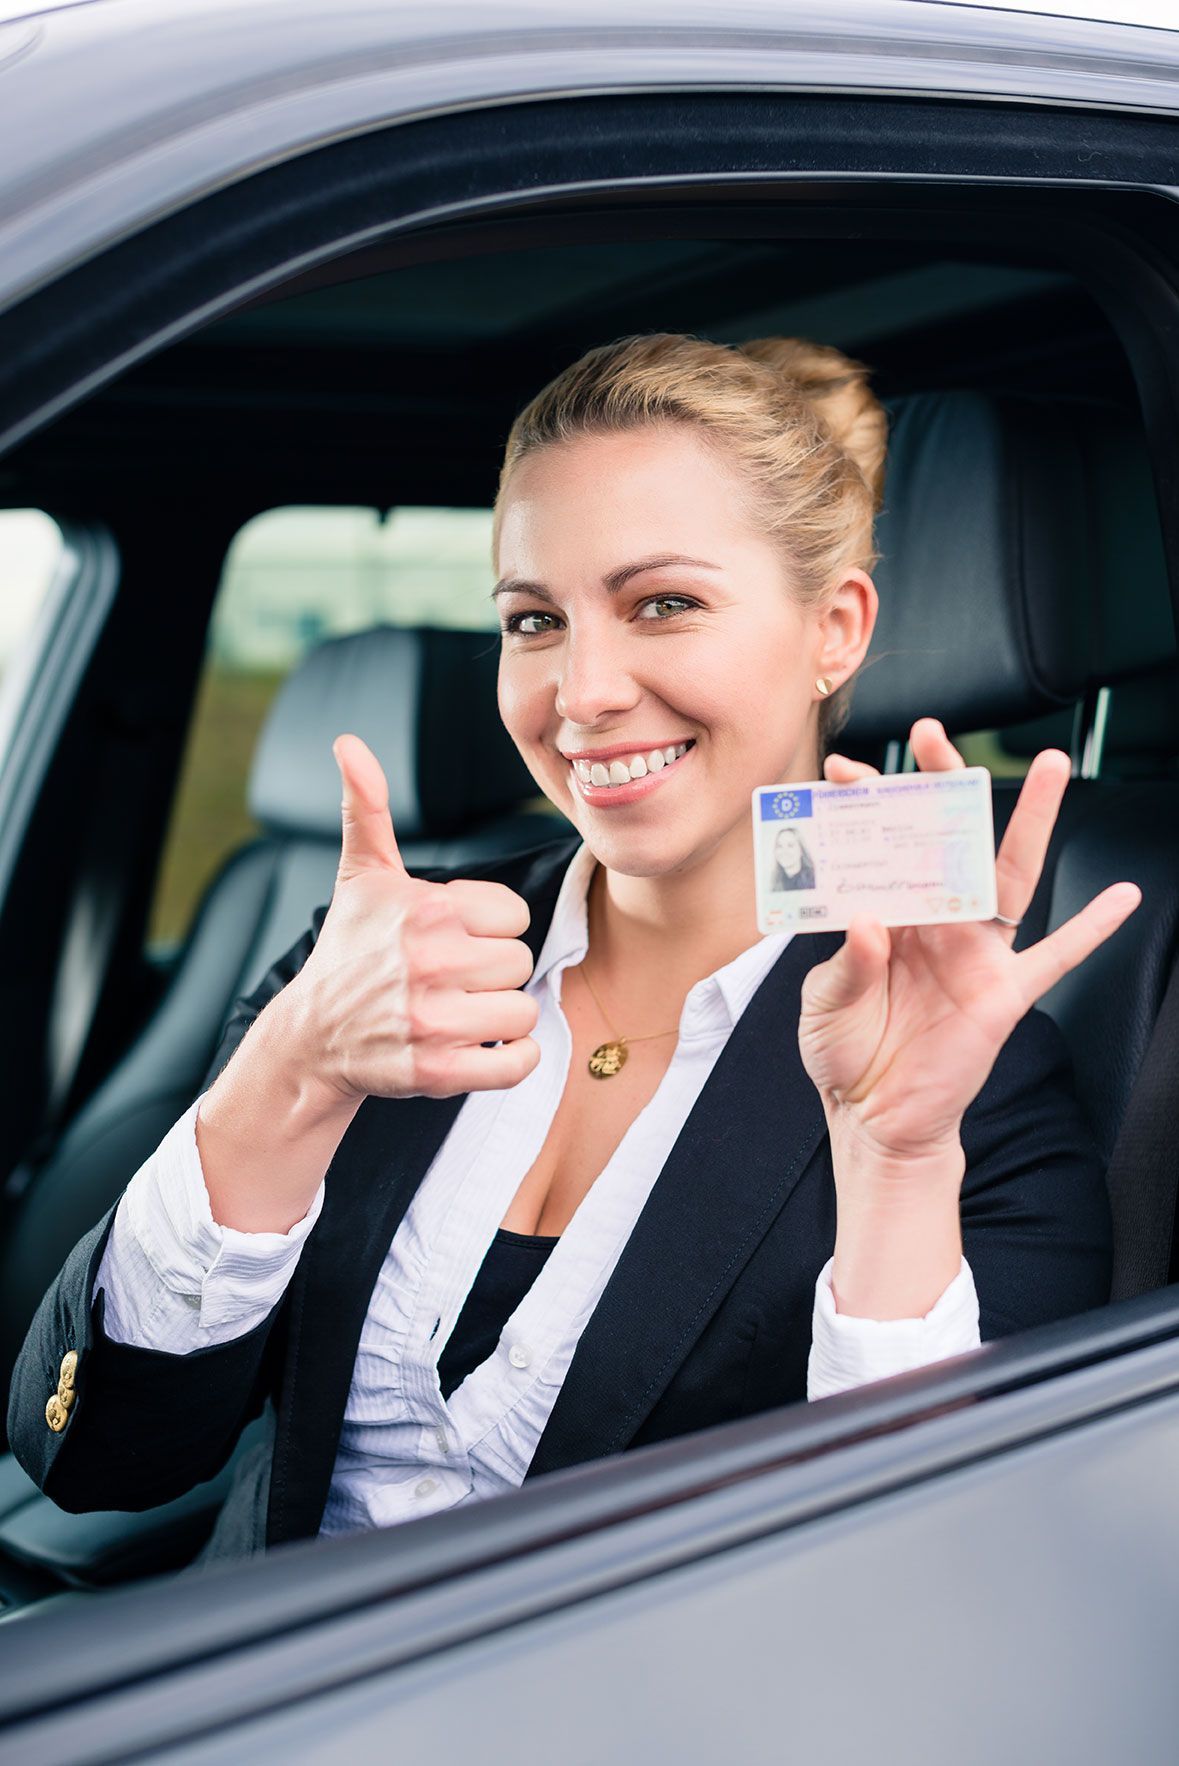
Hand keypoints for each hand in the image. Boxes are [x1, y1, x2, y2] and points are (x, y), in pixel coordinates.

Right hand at [281, 733, 540, 1102]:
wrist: (312, 1037)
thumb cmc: (350, 951)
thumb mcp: (361, 876)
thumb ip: (366, 808)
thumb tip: (348, 744)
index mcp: (427, 910)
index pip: (514, 915)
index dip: (487, 927)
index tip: (450, 937)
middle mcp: (431, 962)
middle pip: (520, 962)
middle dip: (492, 972)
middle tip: (451, 978)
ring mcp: (433, 1021)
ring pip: (523, 1010)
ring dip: (500, 1016)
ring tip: (459, 1010)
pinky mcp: (437, 1072)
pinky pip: (518, 1061)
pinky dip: (510, 1059)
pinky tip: (477, 1046)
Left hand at [798, 718, 1140, 1163]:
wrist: (873, 1118)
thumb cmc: (845, 1052)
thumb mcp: (824, 1003)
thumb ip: (844, 961)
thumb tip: (871, 919)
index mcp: (889, 916)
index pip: (881, 850)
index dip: (867, 812)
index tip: (843, 771)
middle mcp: (936, 923)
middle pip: (947, 841)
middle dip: (941, 787)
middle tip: (932, 733)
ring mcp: (975, 953)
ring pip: (1010, 875)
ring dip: (1031, 821)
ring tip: (1052, 767)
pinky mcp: (1005, 993)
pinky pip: (1057, 956)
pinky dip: (1092, 928)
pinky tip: (1123, 896)